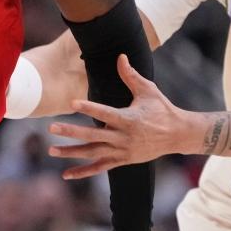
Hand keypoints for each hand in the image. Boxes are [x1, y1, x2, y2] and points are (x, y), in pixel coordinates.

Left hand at [47, 54, 195, 178]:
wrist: (178, 135)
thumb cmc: (162, 109)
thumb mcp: (148, 90)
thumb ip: (131, 75)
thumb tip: (120, 56)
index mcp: (129, 119)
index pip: (105, 113)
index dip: (89, 108)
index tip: (72, 103)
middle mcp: (124, 138)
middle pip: (93, 136)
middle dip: (71, 132)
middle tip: (51, 128)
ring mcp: (122, 151)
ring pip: (93, 153)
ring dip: (72, 152)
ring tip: (52, 150)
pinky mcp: (123, 161)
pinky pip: (100, 167)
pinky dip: (83, 171)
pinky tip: (67, 174)